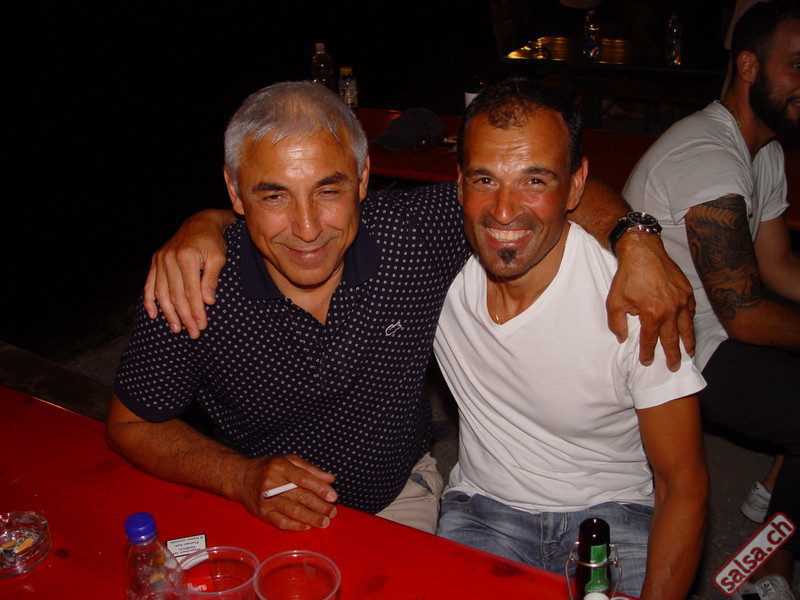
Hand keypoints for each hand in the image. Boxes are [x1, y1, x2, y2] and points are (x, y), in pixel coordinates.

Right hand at [143, 210, 230, 338]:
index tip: (202, 326)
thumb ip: (211, 279)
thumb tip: (208, 302)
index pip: (191, 292)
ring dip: (168, 314)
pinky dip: (149, 301)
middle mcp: (169, 258)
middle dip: (185, 317)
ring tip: (177, 329)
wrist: (199, 223)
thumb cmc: (212, 242)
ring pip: (161, 293)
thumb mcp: (218, 258)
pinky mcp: (155, 261)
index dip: (196, 311)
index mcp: (186, 257)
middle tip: (193, 333)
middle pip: (176, 295)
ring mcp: (159, 259)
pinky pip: (149, 284)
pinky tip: (154, 315)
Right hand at [237, 455, 337, 530]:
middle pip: (300, 497)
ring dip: (312, 518)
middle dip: (320, 506)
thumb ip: (310, 469)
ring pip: (293, 511)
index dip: (320, 488)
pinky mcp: (262, 513)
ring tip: (325, 522)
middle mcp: (272, 483)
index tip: (333, 496)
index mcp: (280, 467)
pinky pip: (281, 522)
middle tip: (333, 512)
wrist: (240, 478)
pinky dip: (296, 526)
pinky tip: (307, 526)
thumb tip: (330, 479)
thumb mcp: (288, 460)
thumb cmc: (269, 467)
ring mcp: (266, 500)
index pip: (304, 479)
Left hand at [607, 233, 695, 370]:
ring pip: (687, 328)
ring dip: (688, 342)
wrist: (643, 252)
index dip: (648, 353)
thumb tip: (623, 339)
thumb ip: (617, 323)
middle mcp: (671, 310)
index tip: (647, 362)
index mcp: (652, 314)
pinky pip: (691, 312)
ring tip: (689, 353)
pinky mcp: (687, 291)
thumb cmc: (627, 276)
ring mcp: (682, 301)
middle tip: (674, 367)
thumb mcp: (614, 301)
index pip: (651, 341)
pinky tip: (689, 328)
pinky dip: (690, 323)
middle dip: (673, 355)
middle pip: (673, 339)